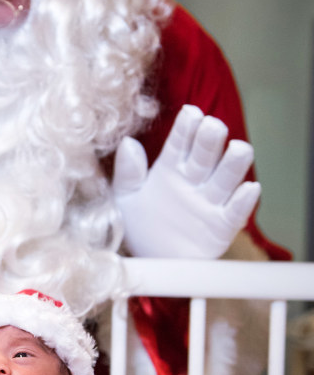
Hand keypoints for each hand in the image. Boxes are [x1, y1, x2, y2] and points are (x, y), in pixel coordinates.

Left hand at [112, 104, 260, 258]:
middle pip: (204, 156)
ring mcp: (209, 202)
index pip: (179, 144)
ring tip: (240, 148)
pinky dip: (242, 202)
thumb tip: (128, 142)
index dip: (186, 128)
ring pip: (224, 179)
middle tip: (213, 126)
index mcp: (170, 168)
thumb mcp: (125, 197)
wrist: (149, 261)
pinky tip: (250, 188)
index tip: (190, 113)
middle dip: (209, 141)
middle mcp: (193, 180)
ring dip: (233, 165)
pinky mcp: (221, 226)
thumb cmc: (138, 225)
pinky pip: (234, 212)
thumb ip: (127, 172)